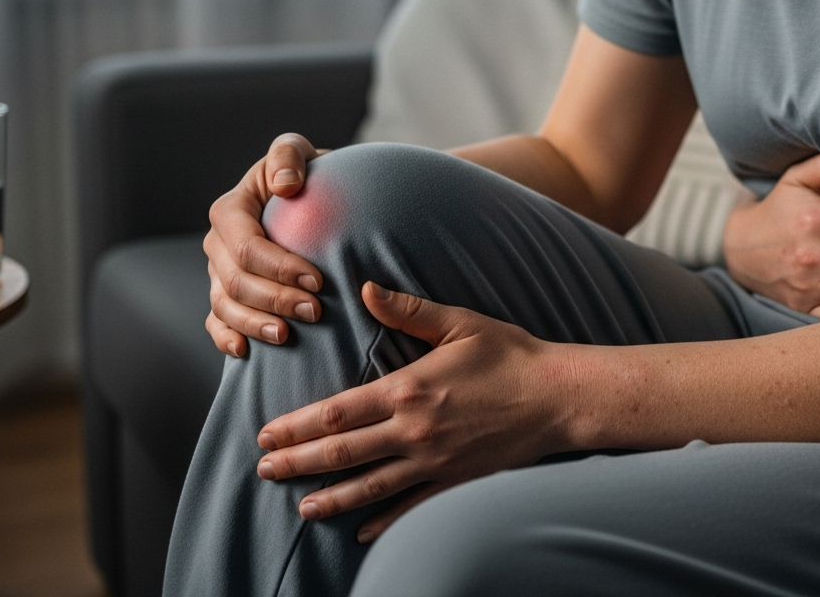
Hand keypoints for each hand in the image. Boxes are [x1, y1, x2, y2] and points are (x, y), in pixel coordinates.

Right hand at [204, 133, 328, 356]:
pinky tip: (245, 351)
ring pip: (225, 306)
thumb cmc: (302, 173)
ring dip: (255, 324)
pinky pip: (216, 322)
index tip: (318, 279)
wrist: (307, 197)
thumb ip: (288, 155)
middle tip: (315, 310)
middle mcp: (218, 244)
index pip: (247, 246)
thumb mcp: (295, 151)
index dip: (279, 267)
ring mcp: (217, 272)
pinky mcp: (225, 294)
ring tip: (287, 335)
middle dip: (275, 299)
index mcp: (230, 210)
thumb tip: (285, 184)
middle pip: (237, 281)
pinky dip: (226, 338)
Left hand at [255, 282, 568, 542]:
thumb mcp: (458, 323)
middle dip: (298, 463)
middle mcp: (413, 431)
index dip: (297, 426)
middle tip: (264, 472)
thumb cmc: (508, 354)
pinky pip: (409, 506)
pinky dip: (381, 521)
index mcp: (408, 389)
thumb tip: (367, 288)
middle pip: (342, 454)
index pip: (337, 413)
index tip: (266, 434)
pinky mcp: (454, 480)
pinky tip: (360, 531)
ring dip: (329, 498)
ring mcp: (433, 461)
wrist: (555, 397)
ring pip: (369, 487)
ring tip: (299, 507)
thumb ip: (407, 310)